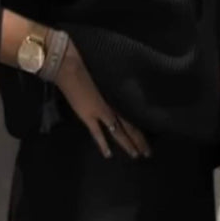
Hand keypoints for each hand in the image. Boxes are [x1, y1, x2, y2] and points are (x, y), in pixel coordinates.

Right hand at [55, 37, 151, 159]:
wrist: (70, 65)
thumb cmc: (88, 64)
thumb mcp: (108, 75)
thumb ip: (115, 87)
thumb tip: (123, 92)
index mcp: (120, 95)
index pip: (136, 116)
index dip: (143, 128)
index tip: (150, 137)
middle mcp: (115, 106)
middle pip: (131, 127)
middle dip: (139, 141)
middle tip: (148, 154)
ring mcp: (102, 112)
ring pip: (119, 132)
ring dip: (128, 145)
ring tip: (135, 156)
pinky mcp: (88, 115)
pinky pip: (98, 133)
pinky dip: (103, 145)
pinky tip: (108, 155)